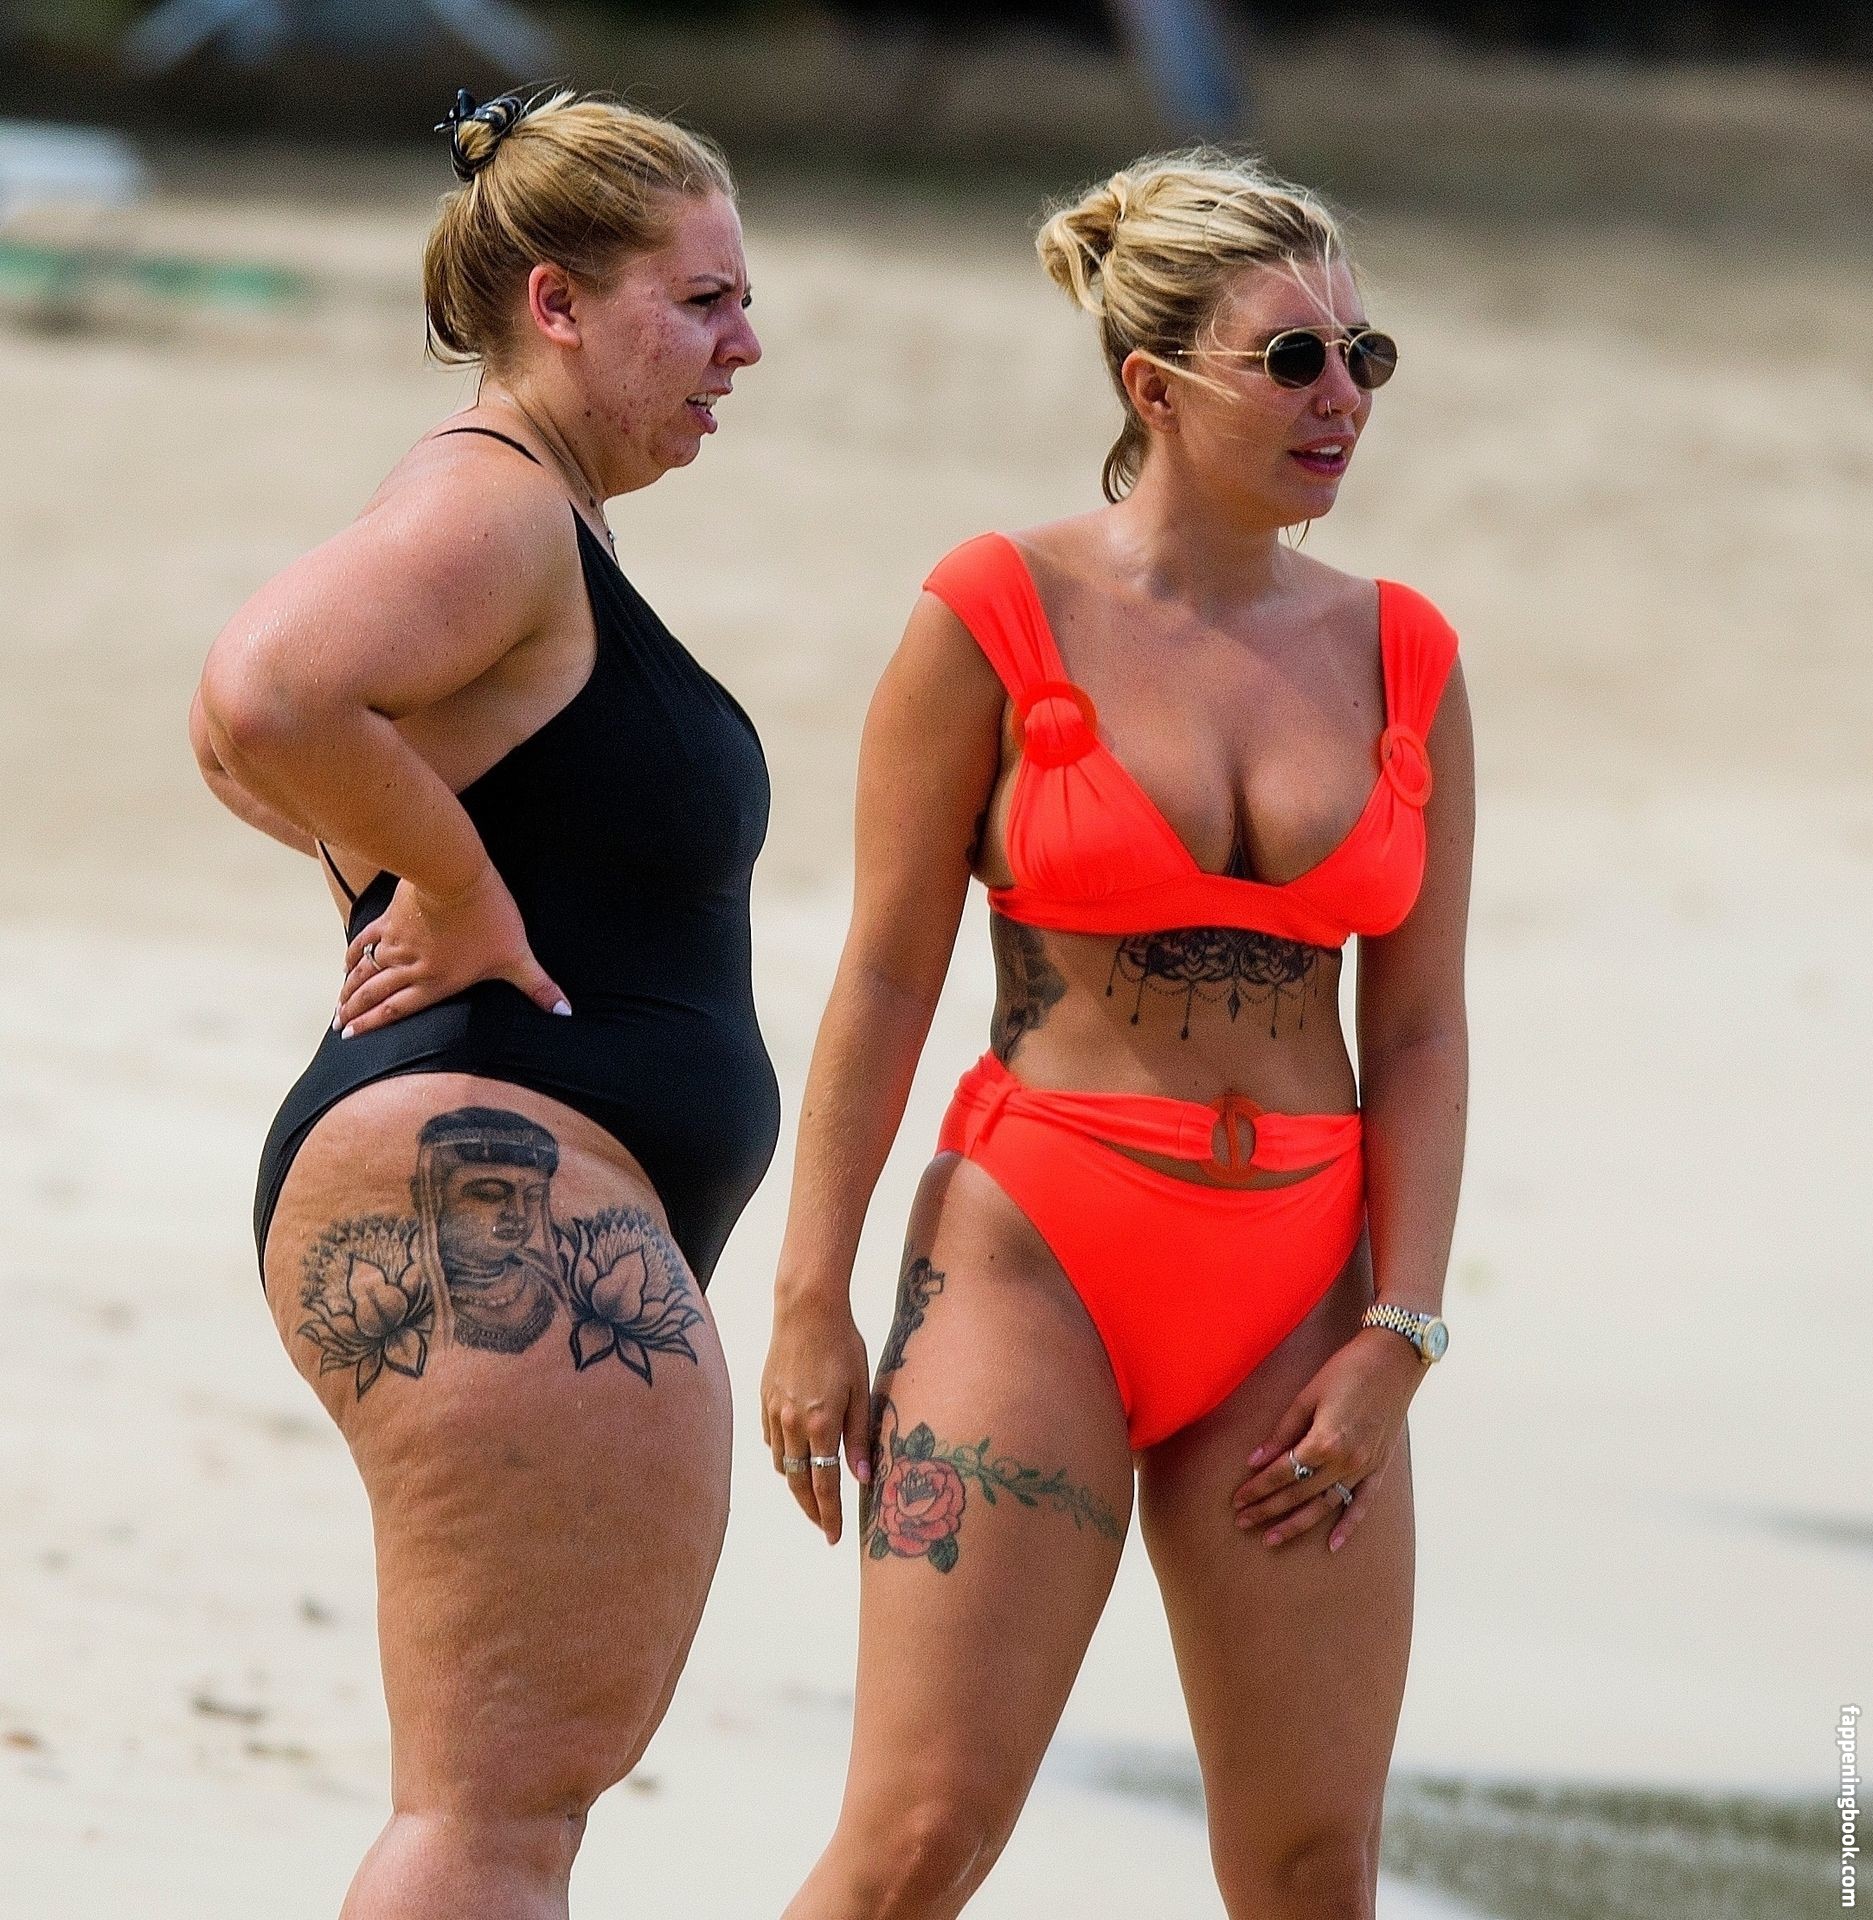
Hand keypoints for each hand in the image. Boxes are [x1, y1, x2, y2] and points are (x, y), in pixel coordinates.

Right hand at [334, 863, 570, 1036]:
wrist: (454, 875)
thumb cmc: (488, 917)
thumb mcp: (517, 956)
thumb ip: (539, 987)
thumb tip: (566, 1010)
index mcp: (435, 983)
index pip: (397, 1010)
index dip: (373, 1025)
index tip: (350, 1036)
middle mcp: (409, 968)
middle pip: (374, 994)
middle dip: (354, 1012)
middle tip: (339, 1024)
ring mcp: (396, 943)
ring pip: (366, 971)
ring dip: (349, 988)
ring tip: (338, 1004)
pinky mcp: (391, 918)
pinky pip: (366, 940)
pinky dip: (354, 953)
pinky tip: (346, 962)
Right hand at [760, 1285, 872, 1546]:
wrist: (806, 1308)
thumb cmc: (843, 1344)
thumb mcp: (860, 1390)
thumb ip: (859, 1436)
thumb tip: (863, 1479)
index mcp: (820, 1425)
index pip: (824, 1485)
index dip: (829, 1515)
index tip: (834, 1538)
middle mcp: (792, 1424)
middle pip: (797, 1482)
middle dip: (810, 1510)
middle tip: (822, 1527)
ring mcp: (774, 1412)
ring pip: (780, 1464)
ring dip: (795, 1485)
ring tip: (811, 1497)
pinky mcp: (763, 1398)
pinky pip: (770, 1439)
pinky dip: (780, 1456)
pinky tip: (792, 1458)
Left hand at [1232, 1328, 1423, 1553]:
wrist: (1393, 1360)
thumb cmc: (1346, 1370)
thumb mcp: (1306, 1397)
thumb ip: (1281, 1433)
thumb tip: (1254, 1461)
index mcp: (1322, 1442)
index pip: (1281, 1474)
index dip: (1257, 1489)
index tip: (1238, 1500)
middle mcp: (1344, 1462)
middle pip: (1299, 1494)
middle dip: (1268, 1510)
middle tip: (1243, 1522)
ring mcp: (1364, 1468)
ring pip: (1326, 1506)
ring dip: (1297, 1524)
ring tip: (1271, 1539)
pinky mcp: (1379, 1467)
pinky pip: (1362, 1504)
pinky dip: (1349, 1526)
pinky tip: (1333, 1545)